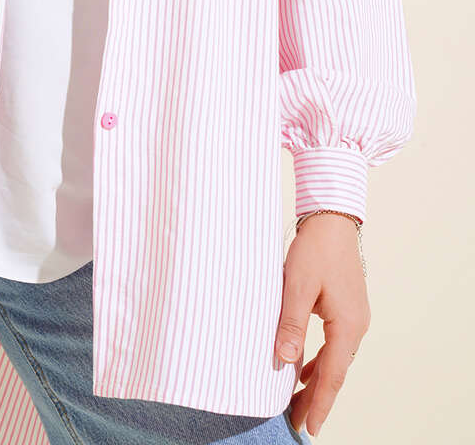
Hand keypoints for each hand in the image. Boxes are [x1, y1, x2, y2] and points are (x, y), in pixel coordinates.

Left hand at [277, 214, 369, 436]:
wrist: (333, 218)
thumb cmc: (315, 249)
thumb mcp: (297, 285)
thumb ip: (292, 323)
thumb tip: (286, 360)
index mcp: (347, 324)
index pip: (332, 374)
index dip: (320, 402)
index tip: (311, 427)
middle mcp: (356, 325)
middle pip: (336, 371)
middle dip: (317, 397)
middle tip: (299, 421)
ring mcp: (354, 316)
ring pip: (335, 358)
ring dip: (317, 379)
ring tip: (298, 400)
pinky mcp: (347, 307)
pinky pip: (334, 344)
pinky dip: (320, 359)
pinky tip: (304, 366)